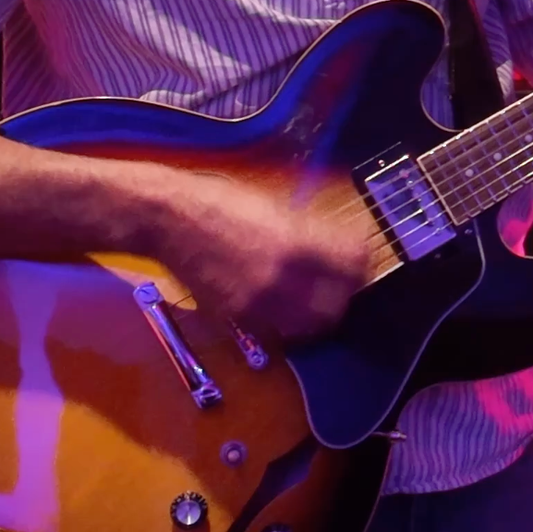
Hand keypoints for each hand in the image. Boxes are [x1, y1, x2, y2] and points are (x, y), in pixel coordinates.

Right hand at [155, 174, 372, 342]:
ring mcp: (258, 303)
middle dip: (344, 295)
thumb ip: (308, 231)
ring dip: (318, 315)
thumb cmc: (222, 200)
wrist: (170, 219)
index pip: (352, 264)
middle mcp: (282, 278)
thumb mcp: (275, 205)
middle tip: (343, 284)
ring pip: (308, 327)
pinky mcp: (237, 318)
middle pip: (337, 306)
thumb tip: (337, 246)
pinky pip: (276, 330)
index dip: (362, 262)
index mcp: (296, 242)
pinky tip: (284, 306)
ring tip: (316, 299)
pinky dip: (287, 323)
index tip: (361, 258)